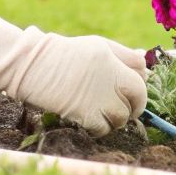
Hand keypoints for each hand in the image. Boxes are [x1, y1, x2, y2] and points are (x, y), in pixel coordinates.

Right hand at [0, 11, 147, 135]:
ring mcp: (97, 96)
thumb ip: (121, 54)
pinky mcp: (84, 113)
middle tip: (124, 110)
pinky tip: (90, 122)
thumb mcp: (94, 45)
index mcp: (111, 57)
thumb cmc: (62, 54)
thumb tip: (145, 65)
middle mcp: (109, 76)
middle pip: (138, 98)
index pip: (141, 78)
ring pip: (122, 117)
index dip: (139, 89)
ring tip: (102, 114)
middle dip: (133, 107)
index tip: (132, 96)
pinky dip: (101, 129)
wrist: (30, 65)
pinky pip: (104, 129)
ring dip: (116, 119)